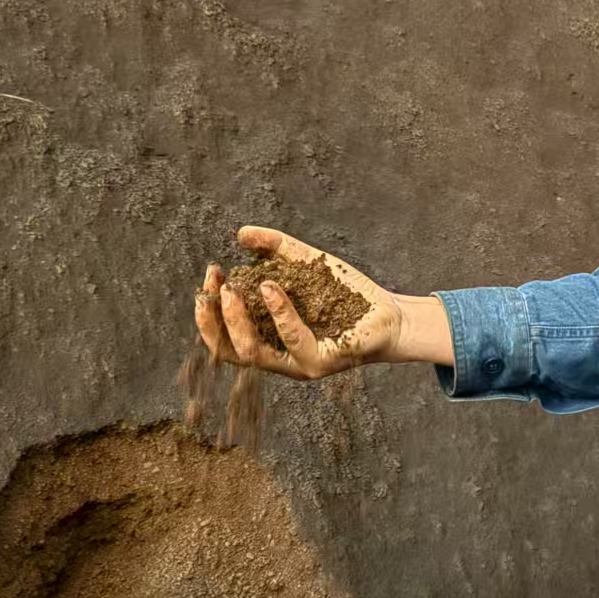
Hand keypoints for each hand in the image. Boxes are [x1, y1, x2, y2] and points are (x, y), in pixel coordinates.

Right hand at [193, 226, 407, 379]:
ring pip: (252, 352)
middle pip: (228, 351)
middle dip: (213, 319)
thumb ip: (275, 248)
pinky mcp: (321, 362)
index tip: (210, 276)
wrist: (389, 314)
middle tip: (214, 286)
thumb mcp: (305, 264)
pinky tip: (271, 288)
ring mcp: (298, 364)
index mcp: (268, 340)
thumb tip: (241, 233)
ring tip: (232, 290)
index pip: (225, 336)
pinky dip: (279, 312)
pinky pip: (294, 339)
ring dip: (237, 320)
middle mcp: (278, 357)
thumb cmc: (346, 294)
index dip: (209, 310)